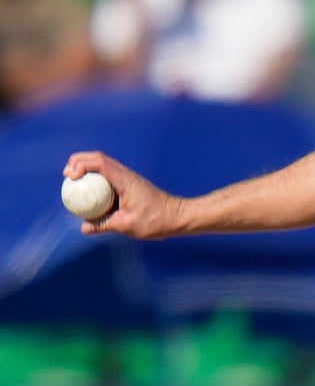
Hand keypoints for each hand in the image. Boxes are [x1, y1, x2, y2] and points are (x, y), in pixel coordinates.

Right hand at [62, 151, 182, 238]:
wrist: (177, 216)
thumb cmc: (156, 220)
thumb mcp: (126, 225)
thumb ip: (104, 225)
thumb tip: (83, 227)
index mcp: (125, 180)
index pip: (100, 162)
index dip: (81, 165)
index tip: (70, 177)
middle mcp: (126, 175)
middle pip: (98, 158)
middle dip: (79, 162)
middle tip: (66, 175)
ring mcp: (127, 178)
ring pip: (103, 164)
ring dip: (86, 167)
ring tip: (72, 180)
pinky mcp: (128, 184)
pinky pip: (107, 176)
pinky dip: (94, 178)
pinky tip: (87, 191)